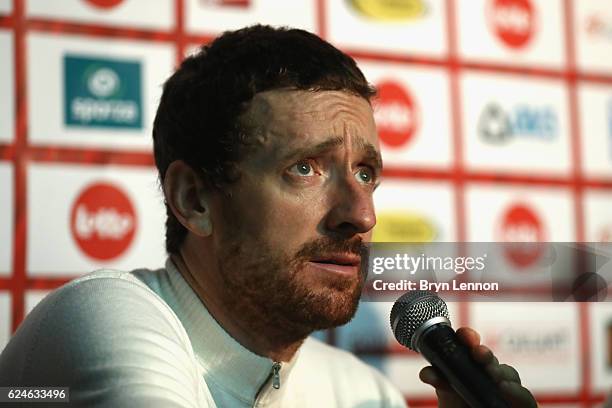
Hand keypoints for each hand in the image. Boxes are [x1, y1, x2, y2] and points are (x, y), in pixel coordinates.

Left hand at [418, 327, 537, 407]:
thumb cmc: (460, 406)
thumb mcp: (447, 393)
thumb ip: (439, 381)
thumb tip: (428, 373)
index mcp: (472, 366)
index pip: (471, 344)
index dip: (469, 336)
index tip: (465, 336)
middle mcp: (491, 374)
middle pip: (492, 359)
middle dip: (485, 354)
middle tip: (478, 354)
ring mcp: (507, 390)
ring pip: (510, 375)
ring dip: (501, 371)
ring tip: (493, 375)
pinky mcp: (520, 404)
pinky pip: (525, 398)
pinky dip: (518, 392)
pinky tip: (506, 389)